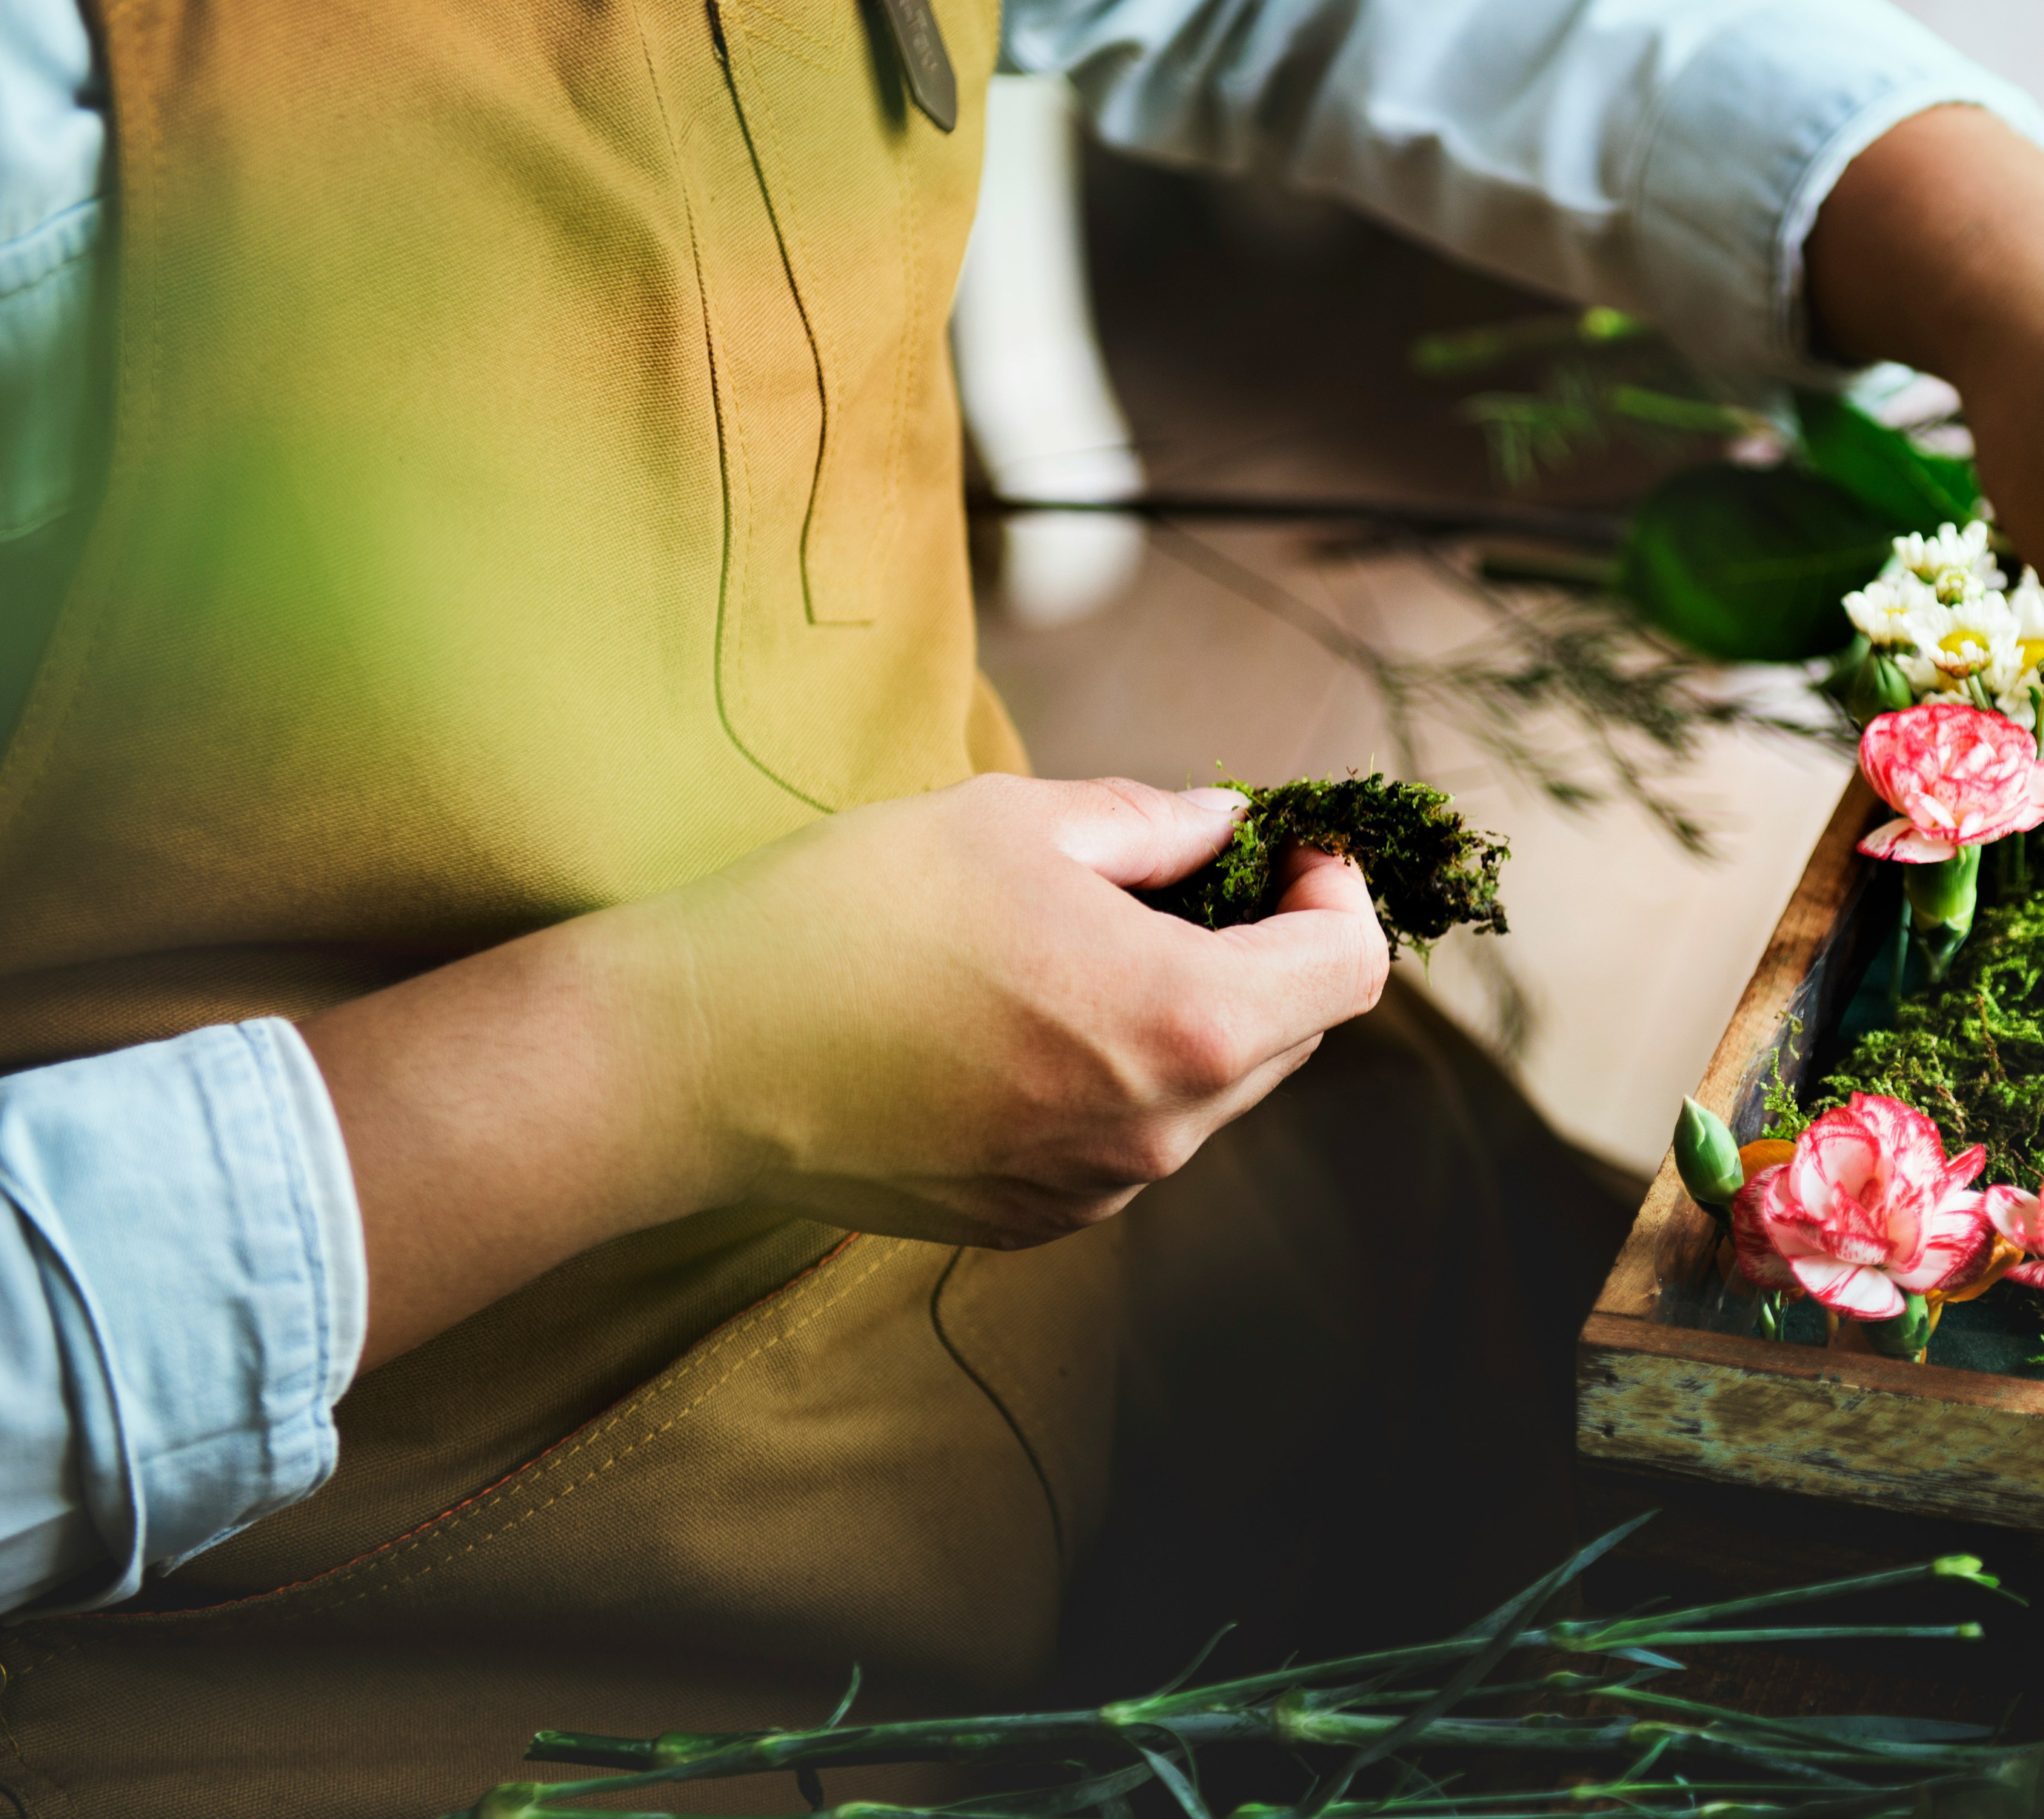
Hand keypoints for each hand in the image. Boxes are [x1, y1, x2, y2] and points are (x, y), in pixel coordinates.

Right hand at [304, 776, 1386, 1366]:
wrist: (697, 1060)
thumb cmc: (852, 919)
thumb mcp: (1016, 823)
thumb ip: (1152, 827)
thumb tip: (1224, 826)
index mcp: (1184, 1023)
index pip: (1347, 971)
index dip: (1337, 895)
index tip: (1293, 848)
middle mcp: (1160, 1131)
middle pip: (1288, 1035)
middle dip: (1269, 950)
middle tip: (1199, 875)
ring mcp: (1097, 1191)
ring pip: (1208, 1092)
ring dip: (1192, 1011)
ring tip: (1100, 938)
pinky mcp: (1032, 1220)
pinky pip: (1127, 1140)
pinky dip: (1119, 1072)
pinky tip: (1032, 1015)